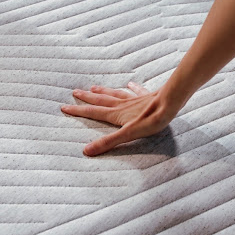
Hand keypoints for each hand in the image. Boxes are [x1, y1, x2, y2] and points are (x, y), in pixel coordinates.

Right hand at [61, 82, 176, 155]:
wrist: (170, 104)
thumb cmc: (150, 121)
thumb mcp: (127, 135)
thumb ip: (107, 142)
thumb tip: (86, 151)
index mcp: (115, 115)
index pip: (92, 113)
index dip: (78, 111)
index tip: (64, 107)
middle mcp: (122, 105)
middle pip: (100, 101)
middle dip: (86, 98)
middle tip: (74, 92)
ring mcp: (133, 100)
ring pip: (114, 94)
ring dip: (103, 91)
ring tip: (94, 87)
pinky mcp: (146, 97)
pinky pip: (136, 91)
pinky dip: (131, 88)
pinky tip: (130, 84)